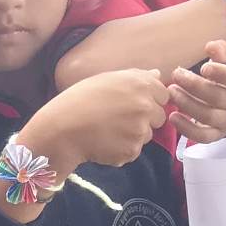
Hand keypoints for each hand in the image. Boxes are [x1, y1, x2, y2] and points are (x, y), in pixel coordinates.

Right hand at [21, 69, 170, 172]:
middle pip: (159, 117)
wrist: (61, 129)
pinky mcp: (132, 150)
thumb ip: (136, 77)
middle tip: (118, 120)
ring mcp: (140, 130)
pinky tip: (103, 143)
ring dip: (132, 136)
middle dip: (144, 119)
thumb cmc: (79, 100)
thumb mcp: (106, 80)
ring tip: (107, 131)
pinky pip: (132, 151)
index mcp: (140, 84)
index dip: (149, 100)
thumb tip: (157, 74)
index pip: (164, 94)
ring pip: (146, 135)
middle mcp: (145, 106)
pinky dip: (121, 150)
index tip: (130, 104)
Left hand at [168, 41, 225, 142]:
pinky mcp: (217, 135)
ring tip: (171, 91)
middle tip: (176, 74)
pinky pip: (203, 136)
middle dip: (195, 86)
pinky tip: (173, 117)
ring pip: (208, 116)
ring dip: (187, 104)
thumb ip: (222, 52)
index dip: (221, 74)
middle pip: (217, 97)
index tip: (203, 68)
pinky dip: (187, 129)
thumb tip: (210, 46)